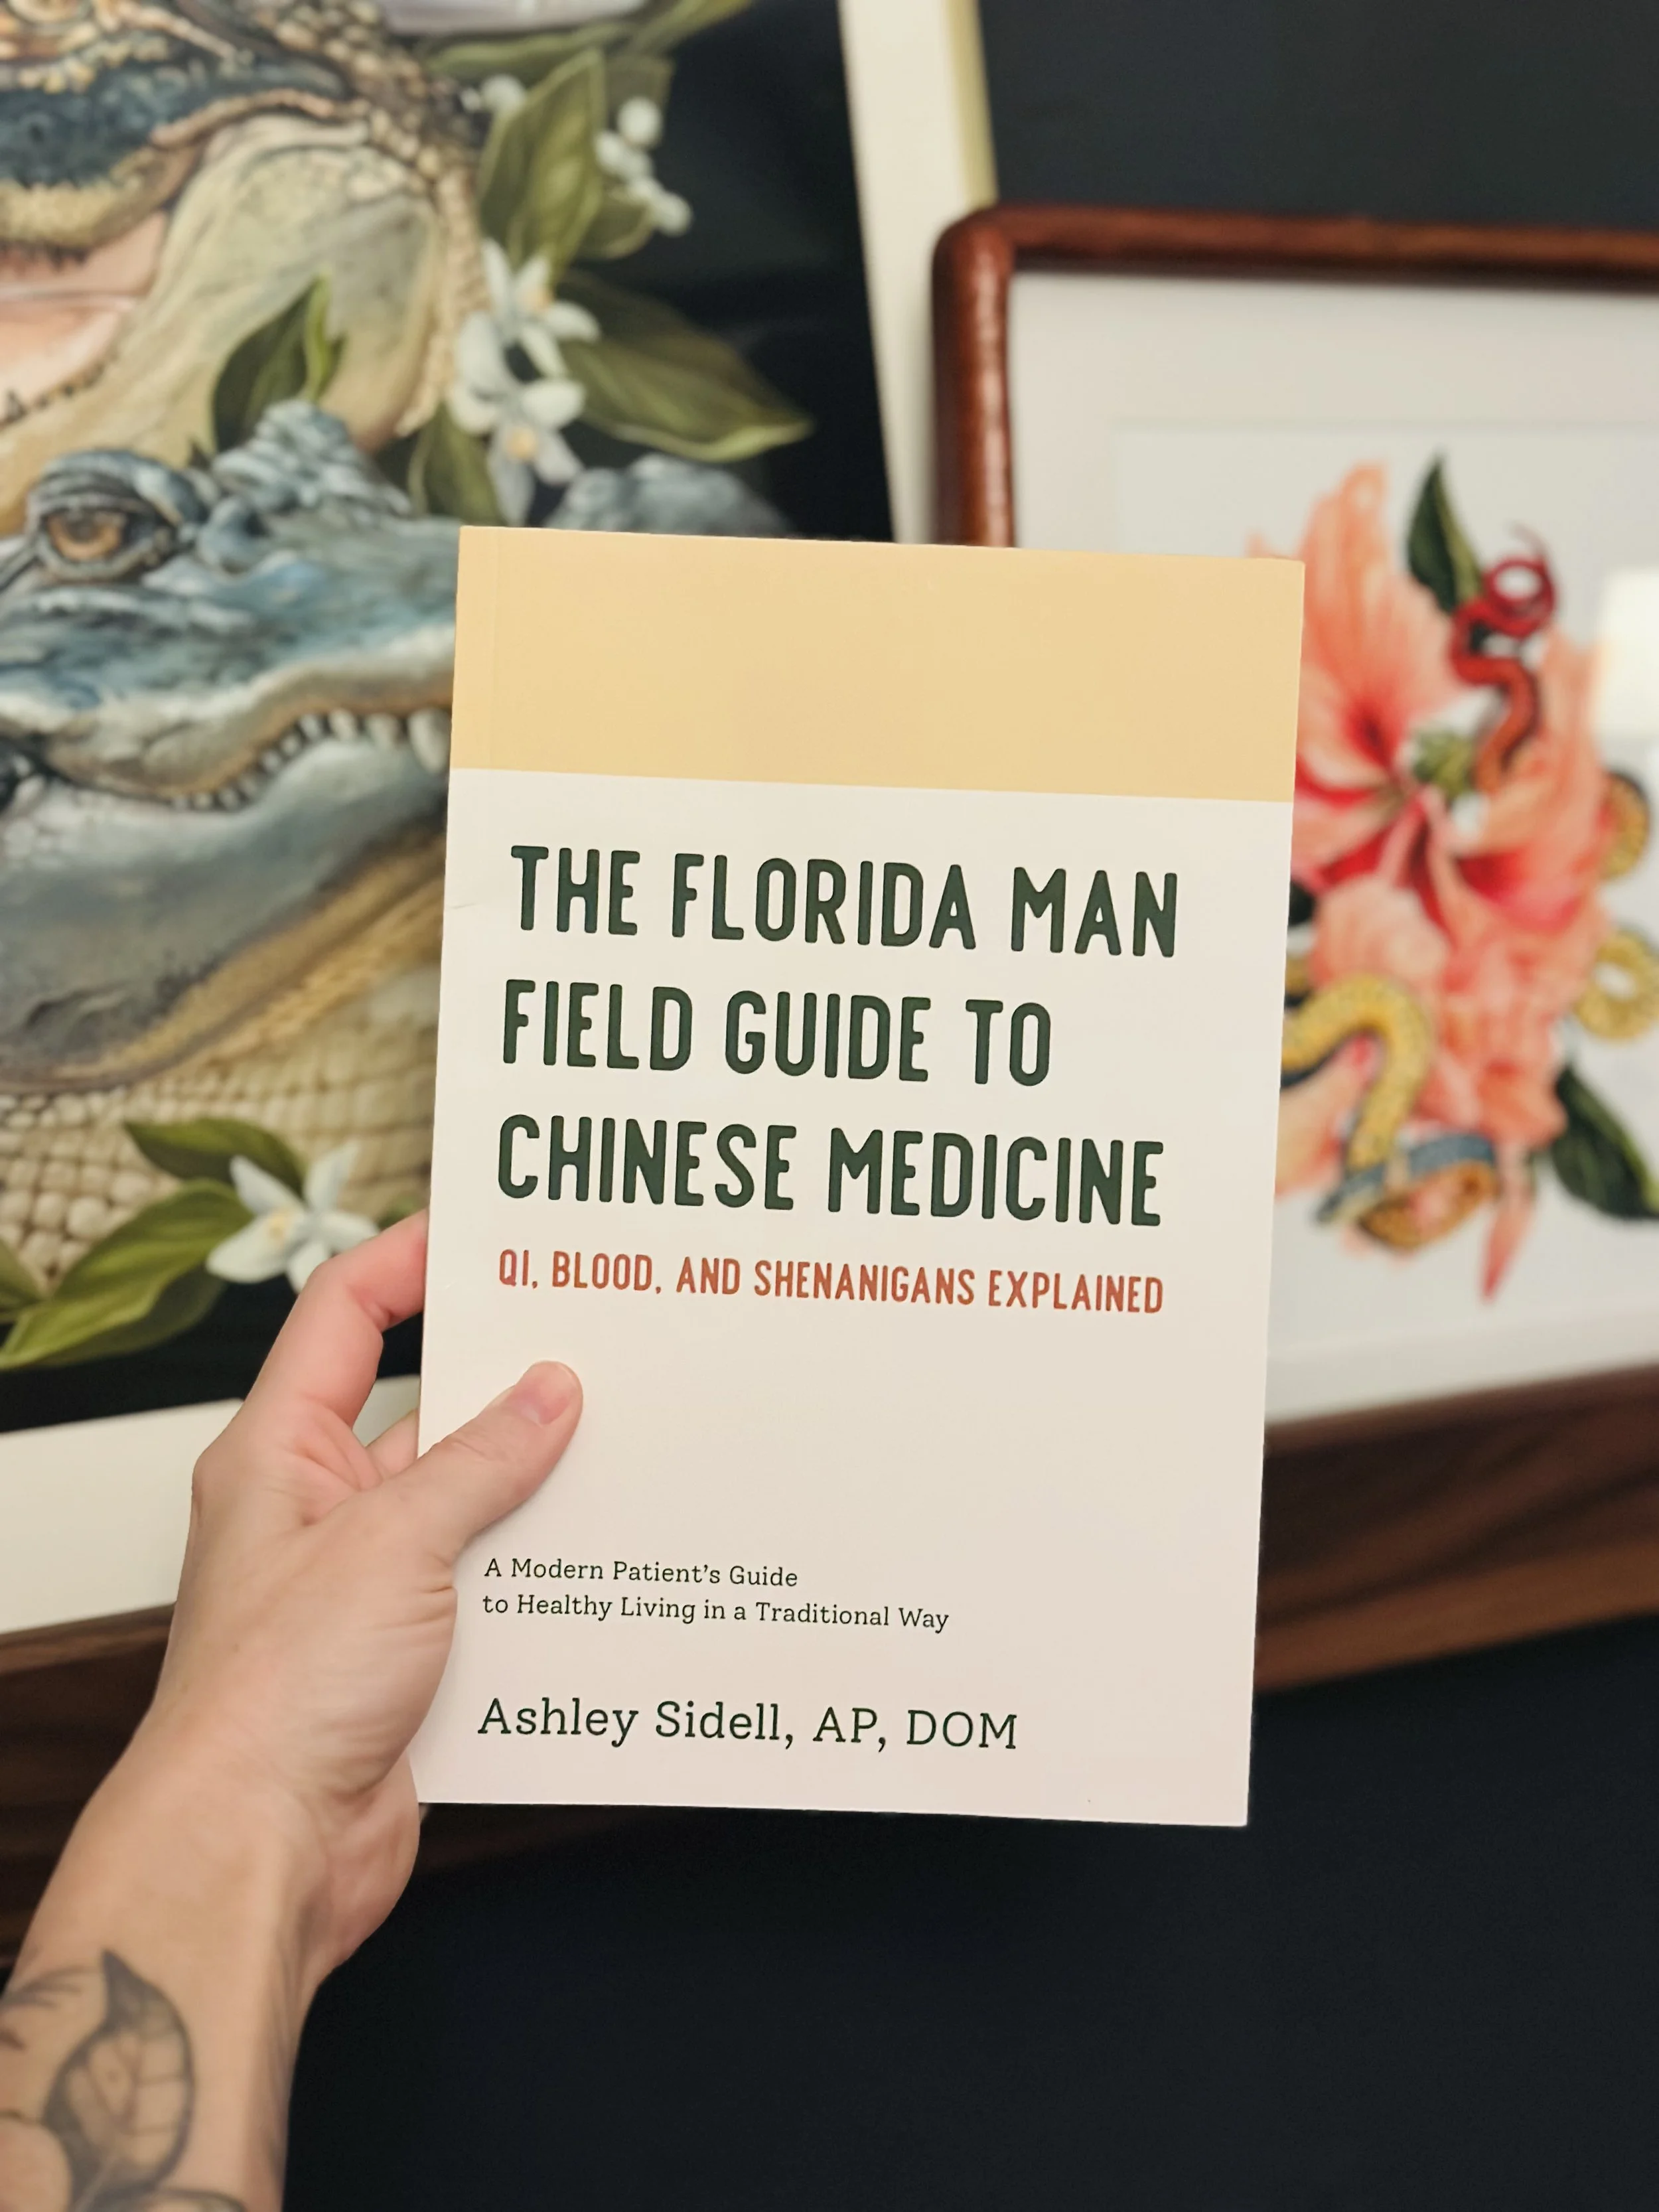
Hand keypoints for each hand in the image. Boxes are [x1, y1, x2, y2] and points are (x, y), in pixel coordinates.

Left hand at [114, 1211, 580, 1982]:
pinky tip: (609, 1562)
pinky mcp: (408, 1657)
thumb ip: (480, 1461)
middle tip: (595, 1339)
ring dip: (537, 1487)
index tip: (488, 1230)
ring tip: (625, 1447)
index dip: (411, 1259)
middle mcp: (318, 1510)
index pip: (343, 1314)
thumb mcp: (393, 1541)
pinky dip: (544, 1574)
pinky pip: (490, 1587)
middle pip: (423, 1409)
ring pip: (469, 1504)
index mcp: (280, 1454)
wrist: (262, 1851)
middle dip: (507, 1380)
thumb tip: (548, 1392)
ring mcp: (365, 1586)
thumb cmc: (272, 1697)